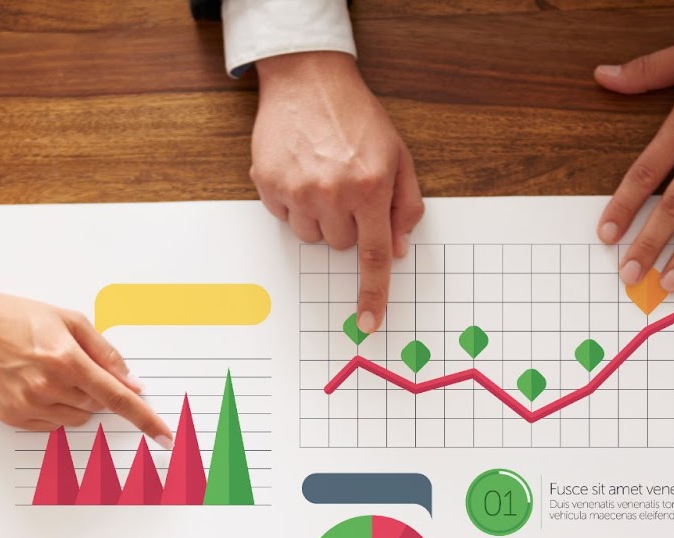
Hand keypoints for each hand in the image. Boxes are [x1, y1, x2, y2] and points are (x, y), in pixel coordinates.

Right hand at [0, 284, 172, 442]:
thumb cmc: (16, 317)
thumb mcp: (68, 321)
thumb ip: (105, 352)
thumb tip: (132, 382)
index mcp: (66, 359)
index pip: (117, 397)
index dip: (144, 418)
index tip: (164, 435)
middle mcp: (48, 386)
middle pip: (96, 406)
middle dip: (94, 389)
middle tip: (71, 365)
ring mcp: (28, 405)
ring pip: (75, 418)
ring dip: (74, 400)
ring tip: (47, 371)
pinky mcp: (13, 417)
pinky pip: (51, 425)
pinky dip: (53, 409)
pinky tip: (33, 384)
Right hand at [253, 51, 423, 333]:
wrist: (308, 79)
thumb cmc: (356, 116)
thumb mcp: (398, 154)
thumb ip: (404, 205)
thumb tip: (398, 248)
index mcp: (371, 187)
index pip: (373, 256)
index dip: (373, 293)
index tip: (369, 322)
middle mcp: (334, 192)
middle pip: (340, 245)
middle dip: (346, 224)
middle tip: (346, 187)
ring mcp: (297, 190)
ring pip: (311, 236)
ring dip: (318, 215)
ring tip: (321, 175)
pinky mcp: (269, 184)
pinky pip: (284, 217)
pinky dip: (292, 201)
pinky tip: (300, 170)